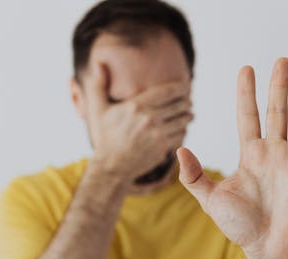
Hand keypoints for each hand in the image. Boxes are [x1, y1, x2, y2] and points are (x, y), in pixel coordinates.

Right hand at [84, 62, 193, 179]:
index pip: (167, 91)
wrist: (111, 166)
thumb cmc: (106, 136)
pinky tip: (182, 128)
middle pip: (178, 105)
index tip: (185, 86)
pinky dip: (183, 130)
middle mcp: (149, 118)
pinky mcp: (163, 148)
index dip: (180, 87)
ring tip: (189, 113)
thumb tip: (98, 64)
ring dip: (188, 116)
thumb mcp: (99, 110)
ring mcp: (157, 134)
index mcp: (136, 105)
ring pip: (182, 120)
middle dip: (186, 102)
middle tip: (188, 101)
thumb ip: (98, 85)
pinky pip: (180, 135)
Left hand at [177, 58, 287, 258]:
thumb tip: (179, 150)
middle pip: (277, 112)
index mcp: (251, 155)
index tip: (246, 69)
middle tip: (282, 60)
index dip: (246, 94)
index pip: (248, 116)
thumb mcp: (211, 199)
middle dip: (278, 86)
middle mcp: (274, 153)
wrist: (267, 250)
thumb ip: (194, 176)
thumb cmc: (239, 226)